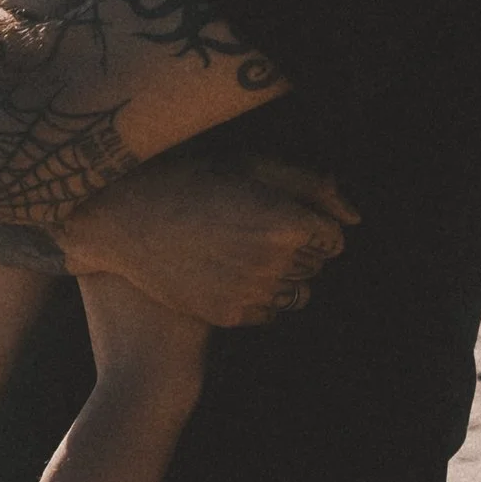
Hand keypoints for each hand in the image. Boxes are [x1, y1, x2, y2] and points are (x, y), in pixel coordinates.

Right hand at [66, 150, 356, 327]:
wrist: (126, 219)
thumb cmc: (191, 181)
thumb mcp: (252, 165)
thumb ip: (312, 186)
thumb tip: (354, 217)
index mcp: (287, 221)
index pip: (334, 237)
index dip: (314, 224)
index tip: (286, 214)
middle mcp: (276, 262)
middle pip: (316, 265)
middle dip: (299, 248)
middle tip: (257, 228)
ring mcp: (252, 293)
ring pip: (297, 294)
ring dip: (284, 275)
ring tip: (246, 253)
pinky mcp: (229, 315)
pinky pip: (269, 313)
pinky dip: (259, 297)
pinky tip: (230, 273)